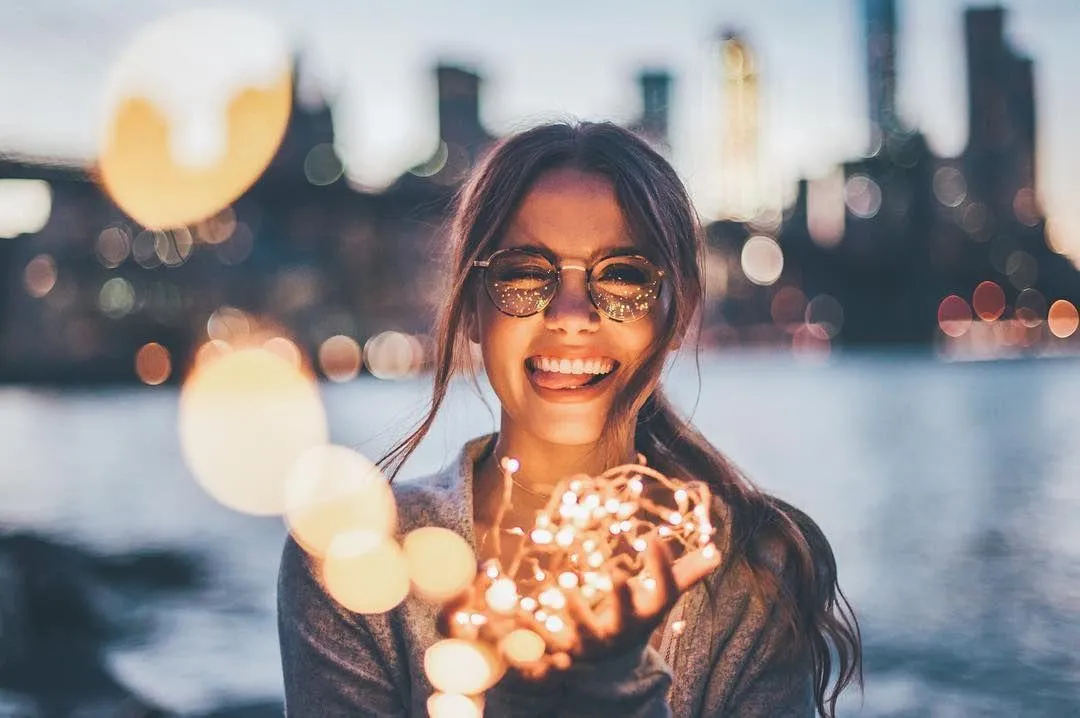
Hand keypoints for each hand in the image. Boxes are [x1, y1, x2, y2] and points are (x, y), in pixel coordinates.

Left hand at [513, 540, 720, 679]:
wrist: (607, 665)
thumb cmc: (636, 618)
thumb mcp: (659, 600)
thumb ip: (684, 575)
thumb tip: (717, 552)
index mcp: (647, 613)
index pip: (664, 592)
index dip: (662, 568)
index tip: (655, 537)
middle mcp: (622, 629)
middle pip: (625, 615)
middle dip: (621, 596)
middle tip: (615, 572)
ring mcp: (592, 642)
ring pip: (584, 630)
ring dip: (574, 609)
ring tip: (564, 583)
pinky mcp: (562, 648)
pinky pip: (545, 640)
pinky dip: (530, 627)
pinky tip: (516, 609)